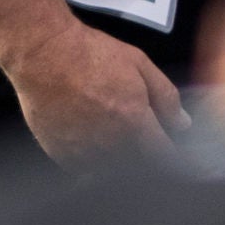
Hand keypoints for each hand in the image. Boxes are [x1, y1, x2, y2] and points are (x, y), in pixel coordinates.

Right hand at [0, 16, 185, 161]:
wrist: (44, 53)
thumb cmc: (88, 53)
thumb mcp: (140, 65)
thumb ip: (166, 97)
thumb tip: (181, 122)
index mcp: (132, 120)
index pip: (161, 154)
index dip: (169, 155)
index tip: (170, 153)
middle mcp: (108, 140)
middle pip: (137, 165)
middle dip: (144, 154)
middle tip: (137, 134)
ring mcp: (82, 150)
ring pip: (111, 171)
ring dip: (118, 160)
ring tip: (111, 133)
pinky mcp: (59, 153)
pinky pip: (84, 170)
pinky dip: (92, 161)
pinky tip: (91, 139)